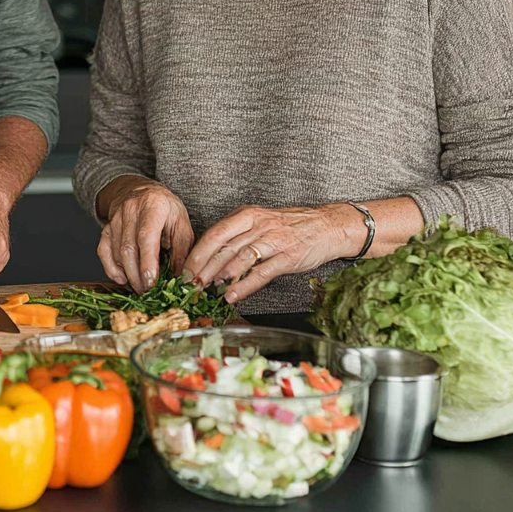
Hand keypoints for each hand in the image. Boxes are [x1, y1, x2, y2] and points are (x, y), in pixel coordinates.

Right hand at [96, 176, 194, 293]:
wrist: (141, 189)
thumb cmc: (165, 207)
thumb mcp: (181, 222)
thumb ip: (182, 249)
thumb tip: (180, 277)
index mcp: (153, 206)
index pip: (146, 237)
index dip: (148, 262)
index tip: (151, 282)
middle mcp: (131, 210)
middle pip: (128, 248)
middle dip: (137, 275)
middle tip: (148, 292)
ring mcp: (115, 218)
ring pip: (116, 252)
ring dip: (127, 274)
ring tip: (140, 287)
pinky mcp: (106, 227)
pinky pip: (103, 250)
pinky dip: (110, 268)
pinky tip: (122, 278)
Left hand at [182, 203, 366, 303]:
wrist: (327, 225)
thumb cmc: (290, 226)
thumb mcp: (260, 222)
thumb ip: (237, 237)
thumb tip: (211, 260)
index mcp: (247, 215)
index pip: (215, 234)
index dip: (197, 253)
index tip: (185, 270)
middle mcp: (258, 225)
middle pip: (223, 247)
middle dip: (203, 267)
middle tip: (190, 284)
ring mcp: (273, 240)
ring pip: (240, 259)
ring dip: (220, 277)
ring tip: (206, 290)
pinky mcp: (288, 256)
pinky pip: (261, 273)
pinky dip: (244, 286)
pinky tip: (232, 296)